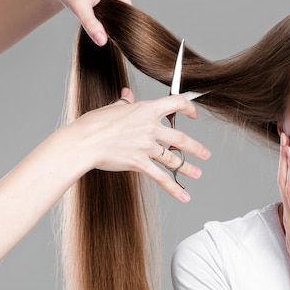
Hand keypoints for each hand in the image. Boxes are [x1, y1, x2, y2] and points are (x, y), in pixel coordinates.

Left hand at [42, 0, 133, 45]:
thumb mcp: (79, 8)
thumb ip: (92, 25)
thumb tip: (102, 42)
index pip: (129, 15)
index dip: (117, 26)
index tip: (103, 28)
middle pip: (127, 16)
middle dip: (113, 22)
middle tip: (95, 17)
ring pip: (123, 14)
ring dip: (111, 18)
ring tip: (95, 11)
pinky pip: (120, 10)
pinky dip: (110, 14)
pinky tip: (98, 10)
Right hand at [68, 88, 210, 201]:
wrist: (83, 142)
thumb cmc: (94, 124)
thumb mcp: (112, 108)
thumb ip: (125, 102)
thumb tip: (127, 94)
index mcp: (146, 110)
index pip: (176, 103)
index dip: (189, 108)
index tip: (194, 114)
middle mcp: (150, 127)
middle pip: (181, 138)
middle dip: (196, 148)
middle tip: (206, 154)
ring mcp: (146, 146)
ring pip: (174, 159)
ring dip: (188, 168)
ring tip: (198, 173)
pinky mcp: (139, 163)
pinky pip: (161, 177)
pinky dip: (174, 188)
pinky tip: (184, 195)